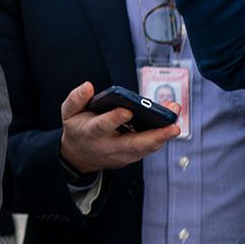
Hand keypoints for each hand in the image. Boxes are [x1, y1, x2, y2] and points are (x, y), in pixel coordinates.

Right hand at [58, 82, 180, 174]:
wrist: (80, 156)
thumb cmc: (78, 129)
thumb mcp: (69, 113)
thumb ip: (76, 98)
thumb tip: (88, 86)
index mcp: (90, 132)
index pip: (102, 126)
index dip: (114, 119)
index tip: (127, 110)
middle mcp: (108, 146)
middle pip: (133, 144)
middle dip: (154, 136)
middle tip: (172, 127)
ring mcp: (121, 155)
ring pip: (144, 149)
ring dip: (162, 137)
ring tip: (175, 120)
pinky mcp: (131, 157)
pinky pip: (148, 149)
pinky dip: (160, 137)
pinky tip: (170, 123)